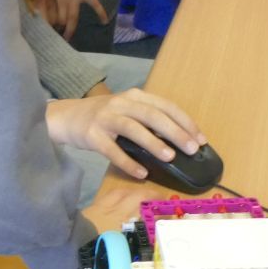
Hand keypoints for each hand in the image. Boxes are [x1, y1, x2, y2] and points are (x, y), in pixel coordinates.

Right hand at [44, 89, 207, 180]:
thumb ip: (148, 120)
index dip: (185, 121)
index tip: (201, 138)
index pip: (166, 106)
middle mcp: (121, 103)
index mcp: (135, 96)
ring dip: (154, 143)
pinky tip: (142, 172)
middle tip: (192, 148)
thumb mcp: (127, 110)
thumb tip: (179, 141)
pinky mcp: (92, 135)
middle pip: (153, 115)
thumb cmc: (103, 116)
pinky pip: (112, 150)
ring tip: (170, 157)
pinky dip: (128, 162)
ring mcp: (105, 118)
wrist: (66, 117)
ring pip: (133, 128)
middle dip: (175, 132)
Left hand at [53, 0, 106, 39]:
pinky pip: (95, 6)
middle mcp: (65, 1)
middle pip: (61, 18)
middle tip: (55, 39)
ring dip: (71, 28)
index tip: (47, 27)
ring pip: (73, 17)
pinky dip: (101, 13)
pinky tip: (105, 22)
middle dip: (58, 29)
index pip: (52, 13)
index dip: (50, 21)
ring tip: (68, 38)